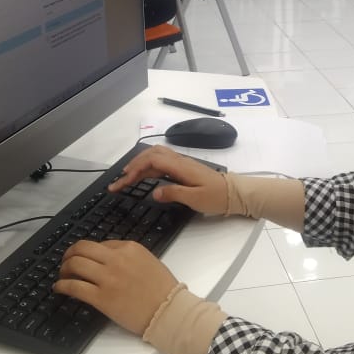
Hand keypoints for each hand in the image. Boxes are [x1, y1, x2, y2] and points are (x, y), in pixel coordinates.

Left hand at [54, 239, 178, 334]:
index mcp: (130, 248)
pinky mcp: (101, 298)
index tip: (84, 258)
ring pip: (75, 264)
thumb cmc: (163, 290)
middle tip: (66, 261)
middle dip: (69, 254)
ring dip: (64, 269)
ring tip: (63, 275)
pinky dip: (62, 286)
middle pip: (82, 248)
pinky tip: (59, 288)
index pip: (100, 243)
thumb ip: (128, 256)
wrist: (169, 311)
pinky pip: (74, 287)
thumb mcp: (148, 261)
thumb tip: (107, 257)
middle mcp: (116, 259)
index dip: (89, 252)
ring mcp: (108, 278)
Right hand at [109, 145, 227, 214]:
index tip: (124, 181)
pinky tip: (144, 177)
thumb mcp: (195, 198)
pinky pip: (162, 163)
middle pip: (151, 155)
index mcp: (181, 167)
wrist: (233, 193)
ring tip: (127, 177)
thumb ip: (174, 193)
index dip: (136, 168)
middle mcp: (180, 162)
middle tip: (120, 180)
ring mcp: (182, 164)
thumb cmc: (217, 196)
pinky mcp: (183, 169)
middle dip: (133, 165)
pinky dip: (149, 167)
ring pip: (156, 157)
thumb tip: (155, 193)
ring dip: (140, 164)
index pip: (152, 160)